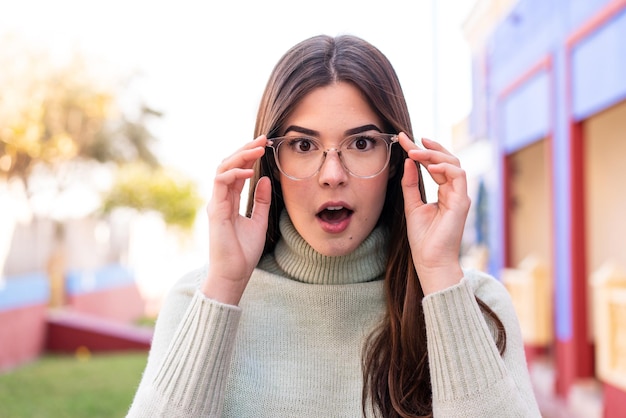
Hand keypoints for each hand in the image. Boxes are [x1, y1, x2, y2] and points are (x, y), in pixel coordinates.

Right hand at [203, 135, 271, 304]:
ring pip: (222, 169)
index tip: (265, 145)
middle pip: (228, 165)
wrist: (233, 274)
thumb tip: (264, 179)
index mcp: (229, 201)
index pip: (237, 172)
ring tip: (258, 149)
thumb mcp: (258, 222)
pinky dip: (235, 174)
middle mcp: (220, 199)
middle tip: (263, 139)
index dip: (249, 156)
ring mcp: (216, 203)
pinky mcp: (215, 210)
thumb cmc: (243, 252)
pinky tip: (250, 172)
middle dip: (245, 150)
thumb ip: (260, 201)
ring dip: (240, 157)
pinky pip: (221, 184)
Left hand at [399, 133, 468, 294]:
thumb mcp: (411, 206)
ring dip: (433, 155)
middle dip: (428, 147)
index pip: (435, 165)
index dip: (421, 151)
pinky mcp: (462, 202)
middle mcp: (455, 192)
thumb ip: (411, 184)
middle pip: (447, 160)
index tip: (403, 140)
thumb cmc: (423, 238)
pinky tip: (428, 165)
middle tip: (408, 140)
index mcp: (445, 193)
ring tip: (414, 152)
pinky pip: (458, 176)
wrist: (430, 261)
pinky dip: (444, 167)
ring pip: (454, 163)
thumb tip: (408, 162)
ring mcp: (460, 196)